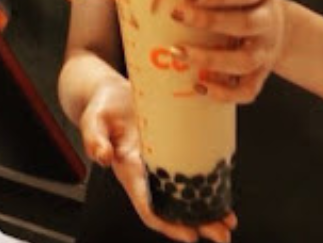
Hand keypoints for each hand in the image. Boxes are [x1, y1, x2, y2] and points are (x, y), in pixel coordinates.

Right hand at [78, 75, 237, 241]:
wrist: (109, 93)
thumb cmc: (101, 107)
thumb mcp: (93, 119)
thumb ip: (94, 139)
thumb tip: (102, 158)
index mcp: (128, 170)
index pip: (149, 205)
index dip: (169, 223)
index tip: (190, 235)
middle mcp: (146, 173)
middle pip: (173, 207)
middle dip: (197, 224)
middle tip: (222, 234)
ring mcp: (160, 163)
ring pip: (185, 193)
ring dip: (206, 210)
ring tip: (228, 222)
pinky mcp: (172, 148)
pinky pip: (190, 171)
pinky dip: (207, 184)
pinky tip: (222, 190)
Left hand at [172, 0, 287, 103]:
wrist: (277, 26)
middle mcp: (268, 21)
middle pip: (245, 24)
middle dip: (209, 21)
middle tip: (176, 15)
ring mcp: (266, 51)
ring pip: (245, 60)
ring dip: (210, 59)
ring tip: (177, 53)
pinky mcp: (261, 75)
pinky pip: (247, 90)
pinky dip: (224, 92)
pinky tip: (198, 85)